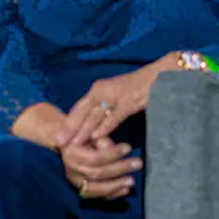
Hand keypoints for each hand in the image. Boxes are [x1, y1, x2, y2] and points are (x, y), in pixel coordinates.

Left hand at [55, 54, 174, 146]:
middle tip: (58, 142)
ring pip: (95, 115)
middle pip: (82, 112)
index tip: (57, 136)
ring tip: (74, 143)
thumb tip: (91, 128)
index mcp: (98, 89)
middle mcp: (102, 90)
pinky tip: (97, 137)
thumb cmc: (137, 88)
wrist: (160, 75)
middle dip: (70, 128)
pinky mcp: (129, 100)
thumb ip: (103, 110)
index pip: (79, 108)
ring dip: (84, 130)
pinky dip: (105, 126)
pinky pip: (114, 115)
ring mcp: (115, 95)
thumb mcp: (115, 98)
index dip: (68, 122)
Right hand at [60, 136, 139, 199]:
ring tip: (132, 180)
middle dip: (119, 169)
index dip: (112, 154)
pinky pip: (97, 196)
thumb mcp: (89, 132)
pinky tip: (125, 189)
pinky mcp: (81, 190)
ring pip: (96, 188)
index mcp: (70, 153)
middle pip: (96, 173)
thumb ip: (100, 139)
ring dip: (116, 185)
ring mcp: (75, 182)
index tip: (128, 147)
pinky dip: (112, 194)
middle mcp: (70, 170)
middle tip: (137, 163)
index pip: (94, 158)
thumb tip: (110, 147)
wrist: (68, 148)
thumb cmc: (82, 137)